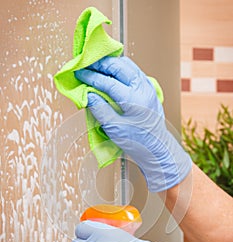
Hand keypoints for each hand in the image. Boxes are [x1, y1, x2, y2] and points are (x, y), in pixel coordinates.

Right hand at [74, 56, 191, 191]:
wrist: (157, 148)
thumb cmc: (138, 142)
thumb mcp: (115, 128)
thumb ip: (100, 109)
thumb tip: (87, 93)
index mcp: (135, 100)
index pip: (109, 82)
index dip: (91, 77)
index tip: (79, 73)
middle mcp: (143, 89)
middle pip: (119, 66)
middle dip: (100, 63)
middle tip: (85, 64)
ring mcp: (147, 86)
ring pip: (127, 65)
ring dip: (110, 63)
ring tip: (95, 65)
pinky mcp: (148, 88)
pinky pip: (132, 70)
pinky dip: (119, 68)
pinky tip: (109, 72)